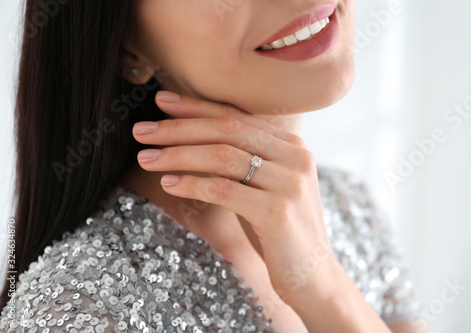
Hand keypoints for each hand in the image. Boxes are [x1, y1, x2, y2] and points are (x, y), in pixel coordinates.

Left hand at [132, 91, 337, 306]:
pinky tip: (168, 184)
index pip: (237, 117)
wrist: (313, 276)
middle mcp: (295, 157)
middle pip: (227, 130)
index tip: (161, 102)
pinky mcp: (278, 212)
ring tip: (146, 158)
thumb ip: (243, 162)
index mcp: (292, 146)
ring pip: (223, 156)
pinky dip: (192, 184)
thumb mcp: (264, 188)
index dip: (197, 107)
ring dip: (178, 155)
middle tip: (141, 131)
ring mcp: (289, 183)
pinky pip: (224, 190)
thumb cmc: (279, 231)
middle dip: (179, 128)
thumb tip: (192, 140)